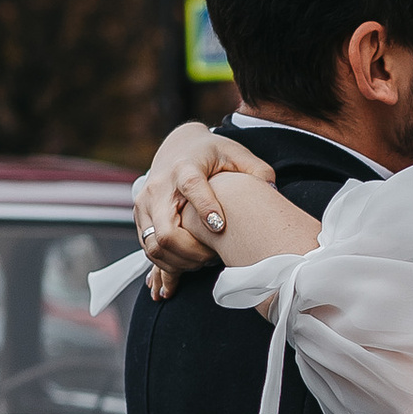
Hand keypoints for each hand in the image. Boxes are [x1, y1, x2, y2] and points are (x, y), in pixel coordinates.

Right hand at [135, 125, 276, 297]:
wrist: (178, 147)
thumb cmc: (213, 154)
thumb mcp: (237, 153)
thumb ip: (258, 170)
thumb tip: (272, 192)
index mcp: (185, 167)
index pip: (191, 187)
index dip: (204, 208)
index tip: (221, 227)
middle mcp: (159, 186)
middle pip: (166, 231)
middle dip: (192, 252)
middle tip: (214, 256)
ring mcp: (145, 203)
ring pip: (154, 246)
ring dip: (180, 262)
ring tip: (204, 260)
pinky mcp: (141, 217)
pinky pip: (149, 250)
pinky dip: (167, 264)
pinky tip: (188, 267)